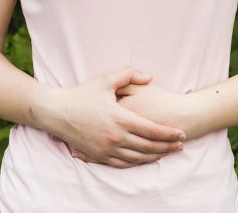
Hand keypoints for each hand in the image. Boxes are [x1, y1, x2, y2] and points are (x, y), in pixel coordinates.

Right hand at [71, 81, 187, 163]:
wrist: (55, 112)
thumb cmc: (81, 95)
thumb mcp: (106, 80)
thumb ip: (129, 74)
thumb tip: (149, 76)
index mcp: (120, 119)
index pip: (152, 130)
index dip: (169, 133)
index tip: (182, 133)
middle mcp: (115, 137)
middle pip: (148, 146)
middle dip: (167, 146)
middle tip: (180, 145)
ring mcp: (106, 149)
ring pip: (137, 158)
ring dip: (155, 156)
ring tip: (167, 152)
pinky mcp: (98, 156)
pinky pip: (122, 163)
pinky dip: (137, 162)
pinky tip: (145, 159)